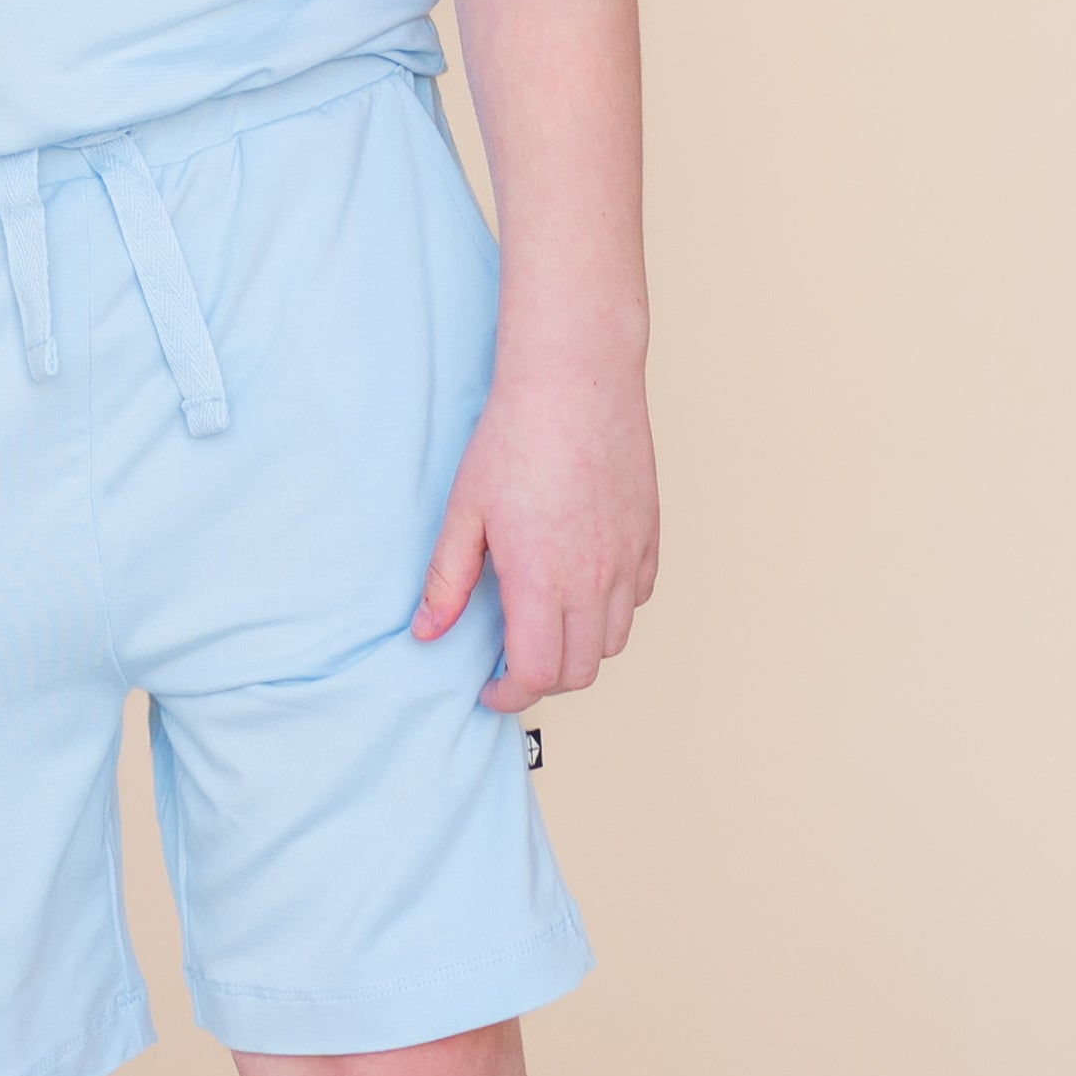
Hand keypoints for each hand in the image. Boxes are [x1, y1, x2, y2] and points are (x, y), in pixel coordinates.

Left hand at [411, 345, 657, 708]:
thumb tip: (426, 631)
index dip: (510, 693)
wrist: (574, 382)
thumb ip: (447, 580)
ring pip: (614, 640)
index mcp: (542, 581)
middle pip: (580, 670)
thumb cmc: (516, 437)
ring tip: (546, 623)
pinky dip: (612, 610)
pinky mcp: (648, 537)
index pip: (537, 674)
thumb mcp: (465, 511)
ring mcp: (628, 560)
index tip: (490, 687)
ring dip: (580, 649)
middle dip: (543, 678)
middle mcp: (594, 580)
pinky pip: (638, 598)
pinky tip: (583, 585)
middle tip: (513, 661)